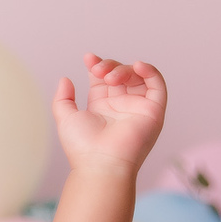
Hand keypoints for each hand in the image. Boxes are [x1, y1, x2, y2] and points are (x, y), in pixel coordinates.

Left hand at [53, 55, 166, 174]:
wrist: (100, 163)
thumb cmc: (82, 147)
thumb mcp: (65, 117)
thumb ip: (63, 98)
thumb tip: (65, 79)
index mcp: (102, 107)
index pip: (104, 78)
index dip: (98, 65)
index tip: (88, 58)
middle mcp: (122, 106)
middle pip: (120, 74)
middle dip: (109, 66)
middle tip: (98, 70)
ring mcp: (138, 108)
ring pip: (137, 76)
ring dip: (124, 69)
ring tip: (110, 76)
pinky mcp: (154, 111)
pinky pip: (157, 85)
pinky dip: (150, 71)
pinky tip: (136, 66)